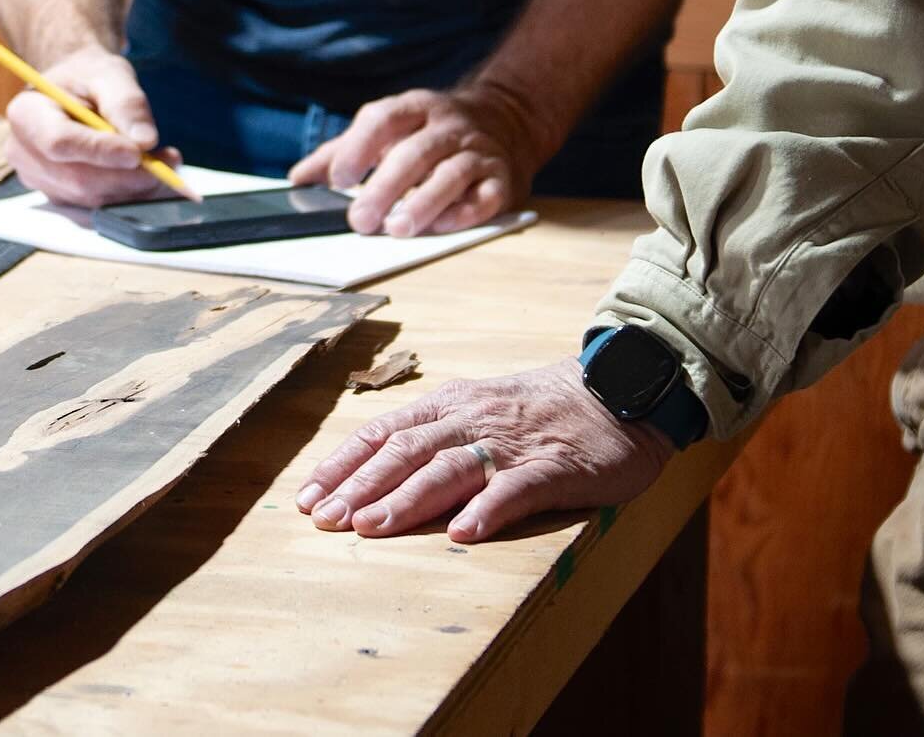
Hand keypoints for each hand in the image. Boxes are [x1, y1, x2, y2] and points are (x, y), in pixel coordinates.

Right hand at [3, 44, 181, 207]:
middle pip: (77, 179)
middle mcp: (24, 153)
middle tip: (167, 163)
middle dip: (126, 176)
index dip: (99, 152)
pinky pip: (96, 206)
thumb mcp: (110, 74)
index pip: (59, 142)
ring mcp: (39, 180)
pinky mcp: (59, 196)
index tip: (137, 152)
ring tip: (166, 163)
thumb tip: (145, 142)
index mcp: (26, 114)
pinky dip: (128, 194)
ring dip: (133, 187)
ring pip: (90, 198)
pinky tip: (150, 174)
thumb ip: (127, 103)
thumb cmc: (89, 77)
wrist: (75, 90)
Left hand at [287, 83, 545, 235]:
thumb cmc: (431, 133)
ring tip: (398, 228)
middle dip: (385, 186)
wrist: (506, 120)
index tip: (338, 179)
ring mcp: (478, 151)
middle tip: (360, 220)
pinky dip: (464, 212)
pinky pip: (485, 196)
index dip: (359, 147)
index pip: (384, 118)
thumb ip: (344, 150)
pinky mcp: (502, 180)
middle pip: (415, 152)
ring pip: (452, 173)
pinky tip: (440, 225)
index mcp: (416, 108)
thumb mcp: (391, 129)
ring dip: (424, 202)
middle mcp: (448, 126)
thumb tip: (299, 178)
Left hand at [296, 360, 671, 542]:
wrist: (616, 391)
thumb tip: (375, 469)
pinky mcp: (553, 466)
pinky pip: (515, 488)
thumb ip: (435, 435)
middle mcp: (472, 418)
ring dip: (408, 498)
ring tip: (373, 527)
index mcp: (450, 404)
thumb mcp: (479, 408)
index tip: (307, 497)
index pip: (383, 432)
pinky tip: (462, 533)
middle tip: (325, 520)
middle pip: (407, 450)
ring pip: (450, 468)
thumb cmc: (540, 409)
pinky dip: (487, 509)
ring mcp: (512, 442)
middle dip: (361, 485)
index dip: (343, 464)